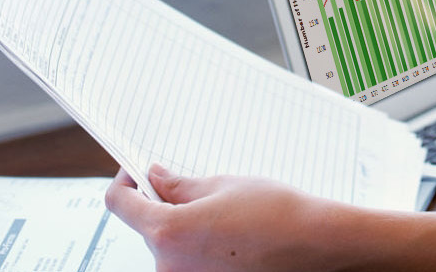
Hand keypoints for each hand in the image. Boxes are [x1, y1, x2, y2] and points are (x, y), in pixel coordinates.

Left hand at [103, 165, 352, 271]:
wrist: (315, 247)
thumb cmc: (277, 215)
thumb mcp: (223, 186)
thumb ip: (179, 185)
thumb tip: (154, 179)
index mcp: (168, 232)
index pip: (119, 205)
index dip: (125, 182)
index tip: (135, 173)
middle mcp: (169, 265)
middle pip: (147, 228)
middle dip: (163, 205)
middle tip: (195, 189)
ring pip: (169, 247)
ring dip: (183, 229)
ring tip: (223, 216)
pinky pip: (188, 263)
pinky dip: (199, 248)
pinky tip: (228, 237)